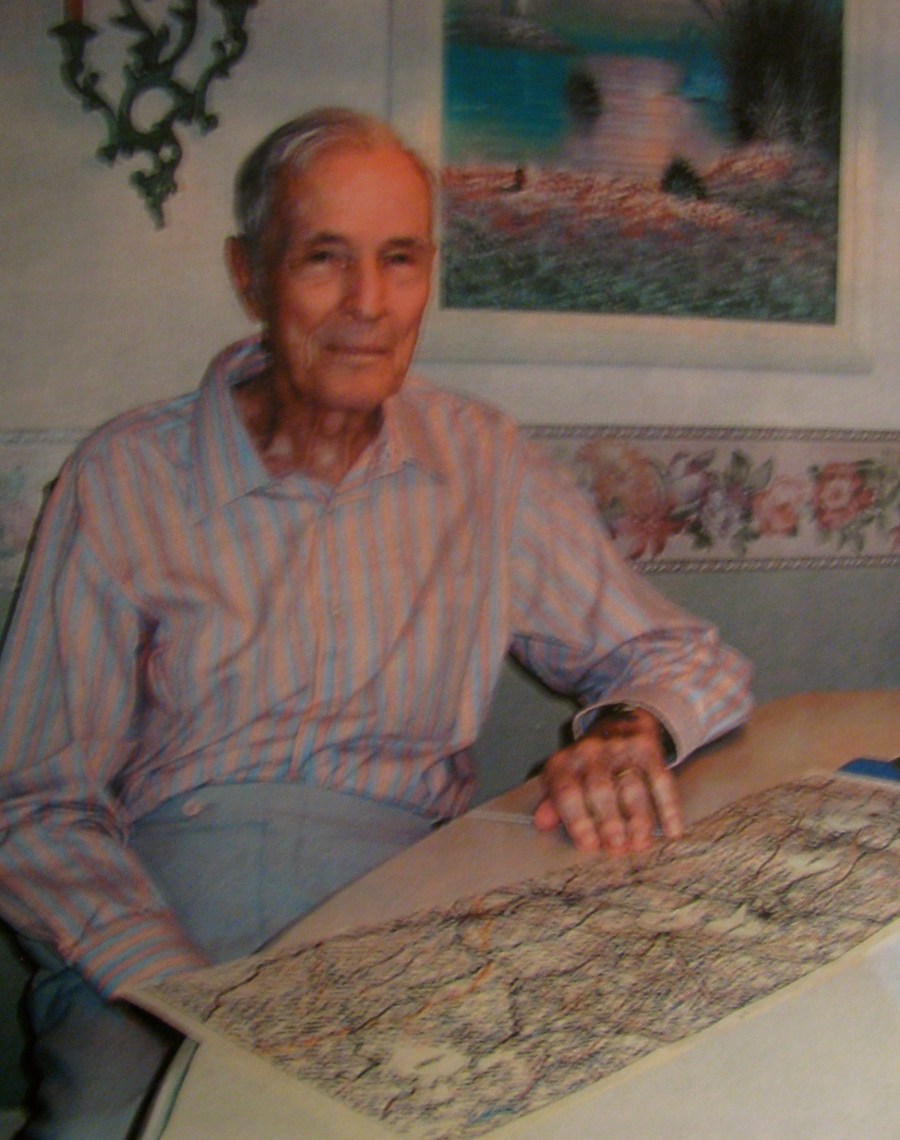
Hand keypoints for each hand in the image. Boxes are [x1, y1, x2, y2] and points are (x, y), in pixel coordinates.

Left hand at [533, 706, 683, 855]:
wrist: (621, 720)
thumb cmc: (589, 763)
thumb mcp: (566, 776)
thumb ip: (555, 802)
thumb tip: (542, 823)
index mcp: (565, 762)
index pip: (567, 792)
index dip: (578, 821)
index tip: (590, 846)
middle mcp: (590, 752)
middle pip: (600, 790)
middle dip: (609, 823)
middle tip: (618, 849)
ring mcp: (620, 748)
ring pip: (631, 787)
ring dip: (637, 819)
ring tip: (639, 844)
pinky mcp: (648, 748)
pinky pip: (660, 780)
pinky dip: (668, 807)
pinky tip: (672, 831)